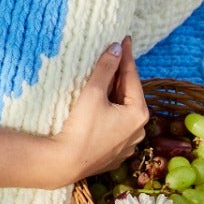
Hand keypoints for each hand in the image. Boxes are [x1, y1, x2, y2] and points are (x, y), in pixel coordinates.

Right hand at [54, 38, 147, 181]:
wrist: (65, 164)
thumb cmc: (81, 127)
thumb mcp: (93, 93)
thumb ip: (106, 68)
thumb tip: (116, 47)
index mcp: (138, 113)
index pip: (132, 77)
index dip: (126, 56)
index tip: (124, 39)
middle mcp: (139, 130)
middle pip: (129, 95)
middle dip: (120, 76)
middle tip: (113, 57)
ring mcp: (128, 144)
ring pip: (123, 112)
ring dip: (115, 96)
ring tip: (105, 80)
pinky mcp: (115, 154)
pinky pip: (116, 127)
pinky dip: (110, 114)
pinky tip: (100, 108)